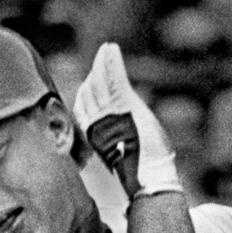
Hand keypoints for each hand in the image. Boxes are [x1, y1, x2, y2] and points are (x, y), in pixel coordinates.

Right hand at [73, 43, 180, 197]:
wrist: (148, 183)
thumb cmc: (136, 175)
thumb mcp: (118, 156)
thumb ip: (110, 142)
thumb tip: (111, 139)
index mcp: (92, 136)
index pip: (83, 107)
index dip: (87, 92)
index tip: (91, 81)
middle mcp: (96, 123)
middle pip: (89, 92)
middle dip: (94, 74)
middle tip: (101, 58)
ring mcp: (108, 114)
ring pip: (98, 83)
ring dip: (102, 63)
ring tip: (106, 50)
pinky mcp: (123, 106)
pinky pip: (113, 79)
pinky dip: (112, 62)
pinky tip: (111, 49)